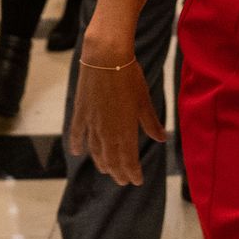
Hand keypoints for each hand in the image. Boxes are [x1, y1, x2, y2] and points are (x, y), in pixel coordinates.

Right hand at [67, 41, 163, 186]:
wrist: (105, 57)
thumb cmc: (129, 76)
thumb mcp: (143, 100)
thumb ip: (150, 122)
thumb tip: (162, 139)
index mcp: (125, 130)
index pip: (128, 159)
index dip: (132, 172)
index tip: (137, 181)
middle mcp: (106, 131)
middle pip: (111, 159)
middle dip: (118, 172)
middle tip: (124, 181)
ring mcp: (91, 123)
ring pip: (95, 150)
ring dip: (101, 163)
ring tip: (106, 170)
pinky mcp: (80, 112)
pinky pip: (77, 133)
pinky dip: (77, 144)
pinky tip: (77, 152)